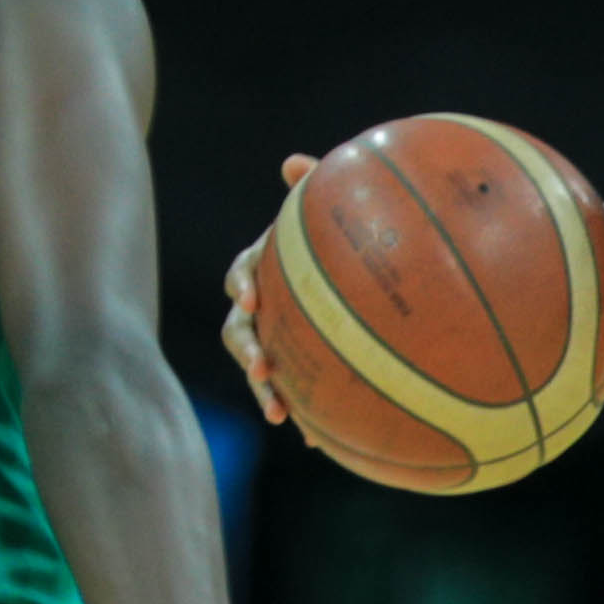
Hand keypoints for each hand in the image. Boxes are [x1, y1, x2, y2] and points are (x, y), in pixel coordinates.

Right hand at [212, 151, 319, 426]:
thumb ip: (313, 184)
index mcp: (268, 266)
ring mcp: (278, 337)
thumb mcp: (327, 208)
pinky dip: (302, 415)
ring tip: (278, 414)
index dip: (243, 286)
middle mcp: (266, 304)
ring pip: (260, 367)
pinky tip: (318, 442)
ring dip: (263, 390)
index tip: (252, 301)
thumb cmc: (339, 237)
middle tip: (261, 368)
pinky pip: (294, 392)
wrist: (363, 280)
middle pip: (240, 330)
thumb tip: (291, 161)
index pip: (242, 273)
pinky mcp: (298, 366)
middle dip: (247, 352)